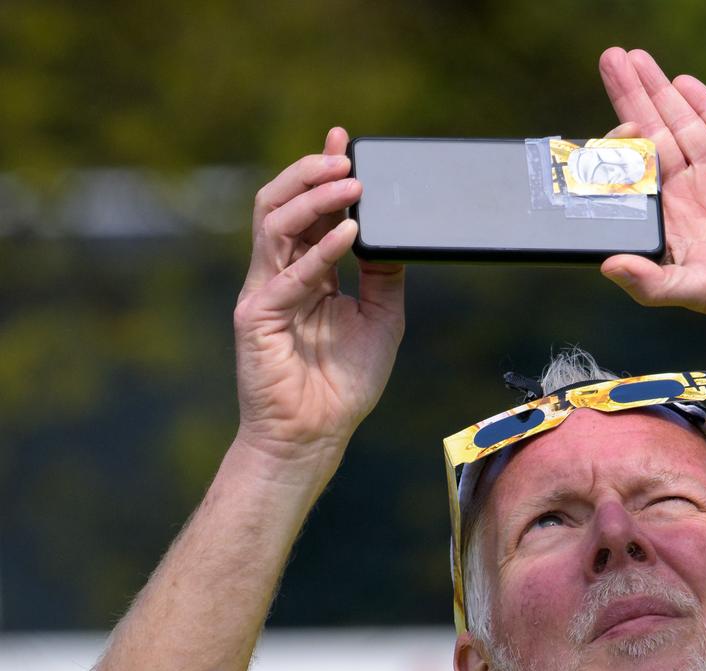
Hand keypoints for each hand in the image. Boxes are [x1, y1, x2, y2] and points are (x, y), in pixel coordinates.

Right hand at [232, 127, 404, 466]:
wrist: (316, 435)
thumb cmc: (343, 384)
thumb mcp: (381, 319)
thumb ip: (383, 275)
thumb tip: (390, 234)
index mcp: (306, 274)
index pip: (310, 211)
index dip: (323, 173)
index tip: (347, 142)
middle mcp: (279, 275)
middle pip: (282, 205)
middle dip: (312, 174)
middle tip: (345, 156)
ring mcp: (264, 292)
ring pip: (274, 224)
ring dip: (314, 199)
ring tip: (350, 184)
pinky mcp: (257, 316)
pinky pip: (289, 274)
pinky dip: (320, 251)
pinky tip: (348, 234)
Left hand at [598, 48, 705, 370]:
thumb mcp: (697, 293)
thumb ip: (651, 282)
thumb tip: (607, 266)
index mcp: (671, 228)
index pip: (636, 178)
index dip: (621, 149)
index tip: (613, 129)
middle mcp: (691, 200)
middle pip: (655, 139)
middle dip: (633, 99)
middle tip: (612, 59)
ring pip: (686, 127)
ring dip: (661, 92)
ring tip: (635, 59)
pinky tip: (683, 83)